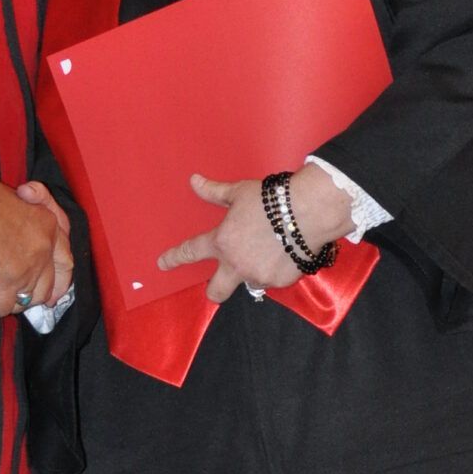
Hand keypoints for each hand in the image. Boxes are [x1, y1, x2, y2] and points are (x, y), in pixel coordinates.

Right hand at [0, 173, 71, 316]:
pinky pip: (2, 307)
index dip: (59, 282)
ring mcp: (27, 269)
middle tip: (6, 295)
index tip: (51, 298)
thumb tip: (28, 195)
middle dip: (25, 295)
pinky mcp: (6, 283)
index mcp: (48, 225)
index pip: (65, 262)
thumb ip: (27, 202)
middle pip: (45, 287)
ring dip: (3, 298)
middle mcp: (43, 249)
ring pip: (24, 300)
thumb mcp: (13, 196)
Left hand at [158, 167, 354, 303]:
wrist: (309, 211)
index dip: (174, 258)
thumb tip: (194, 181)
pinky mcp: (281, 281)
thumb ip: (215, 192)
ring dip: (253, 273)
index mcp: (222, 242)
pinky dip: (276, 269)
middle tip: (217, 284)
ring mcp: (259, 276)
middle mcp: (237, 264)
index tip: (163, 264)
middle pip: (216, 292)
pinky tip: (285, 253)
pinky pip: (274, 279)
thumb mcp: (240, 192)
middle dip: (214, 290)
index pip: (191, 252)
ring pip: (250, 283)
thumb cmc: (272, 199)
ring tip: (267, 253)